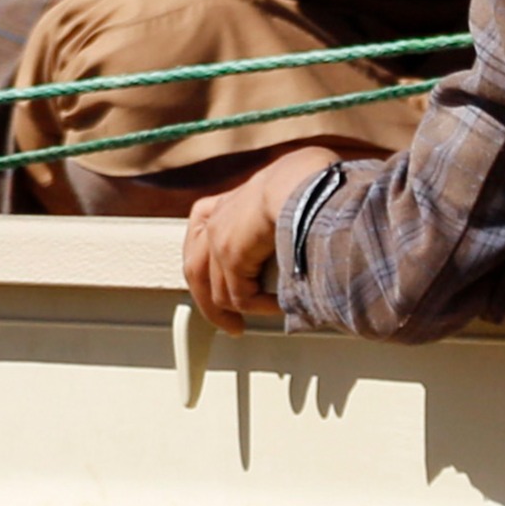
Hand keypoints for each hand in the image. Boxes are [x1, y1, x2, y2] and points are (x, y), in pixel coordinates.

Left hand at [178, 148, 334, 335]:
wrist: (303, 179)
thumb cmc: (309, 179)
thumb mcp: (287, 193)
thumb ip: (281, 215)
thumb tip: (299, 235)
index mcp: (228, 201)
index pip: (202, 236)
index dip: (209, 268)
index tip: (222, 286)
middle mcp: (217, 217)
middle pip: (196, 268)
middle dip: (208, 300)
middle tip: (226, 321)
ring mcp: (218, 236)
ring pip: (214, 289)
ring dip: (232, 311)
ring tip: (242, 326)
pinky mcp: (230, 255)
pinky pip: (238, 296)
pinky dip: (257, 307)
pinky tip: (276, 308)